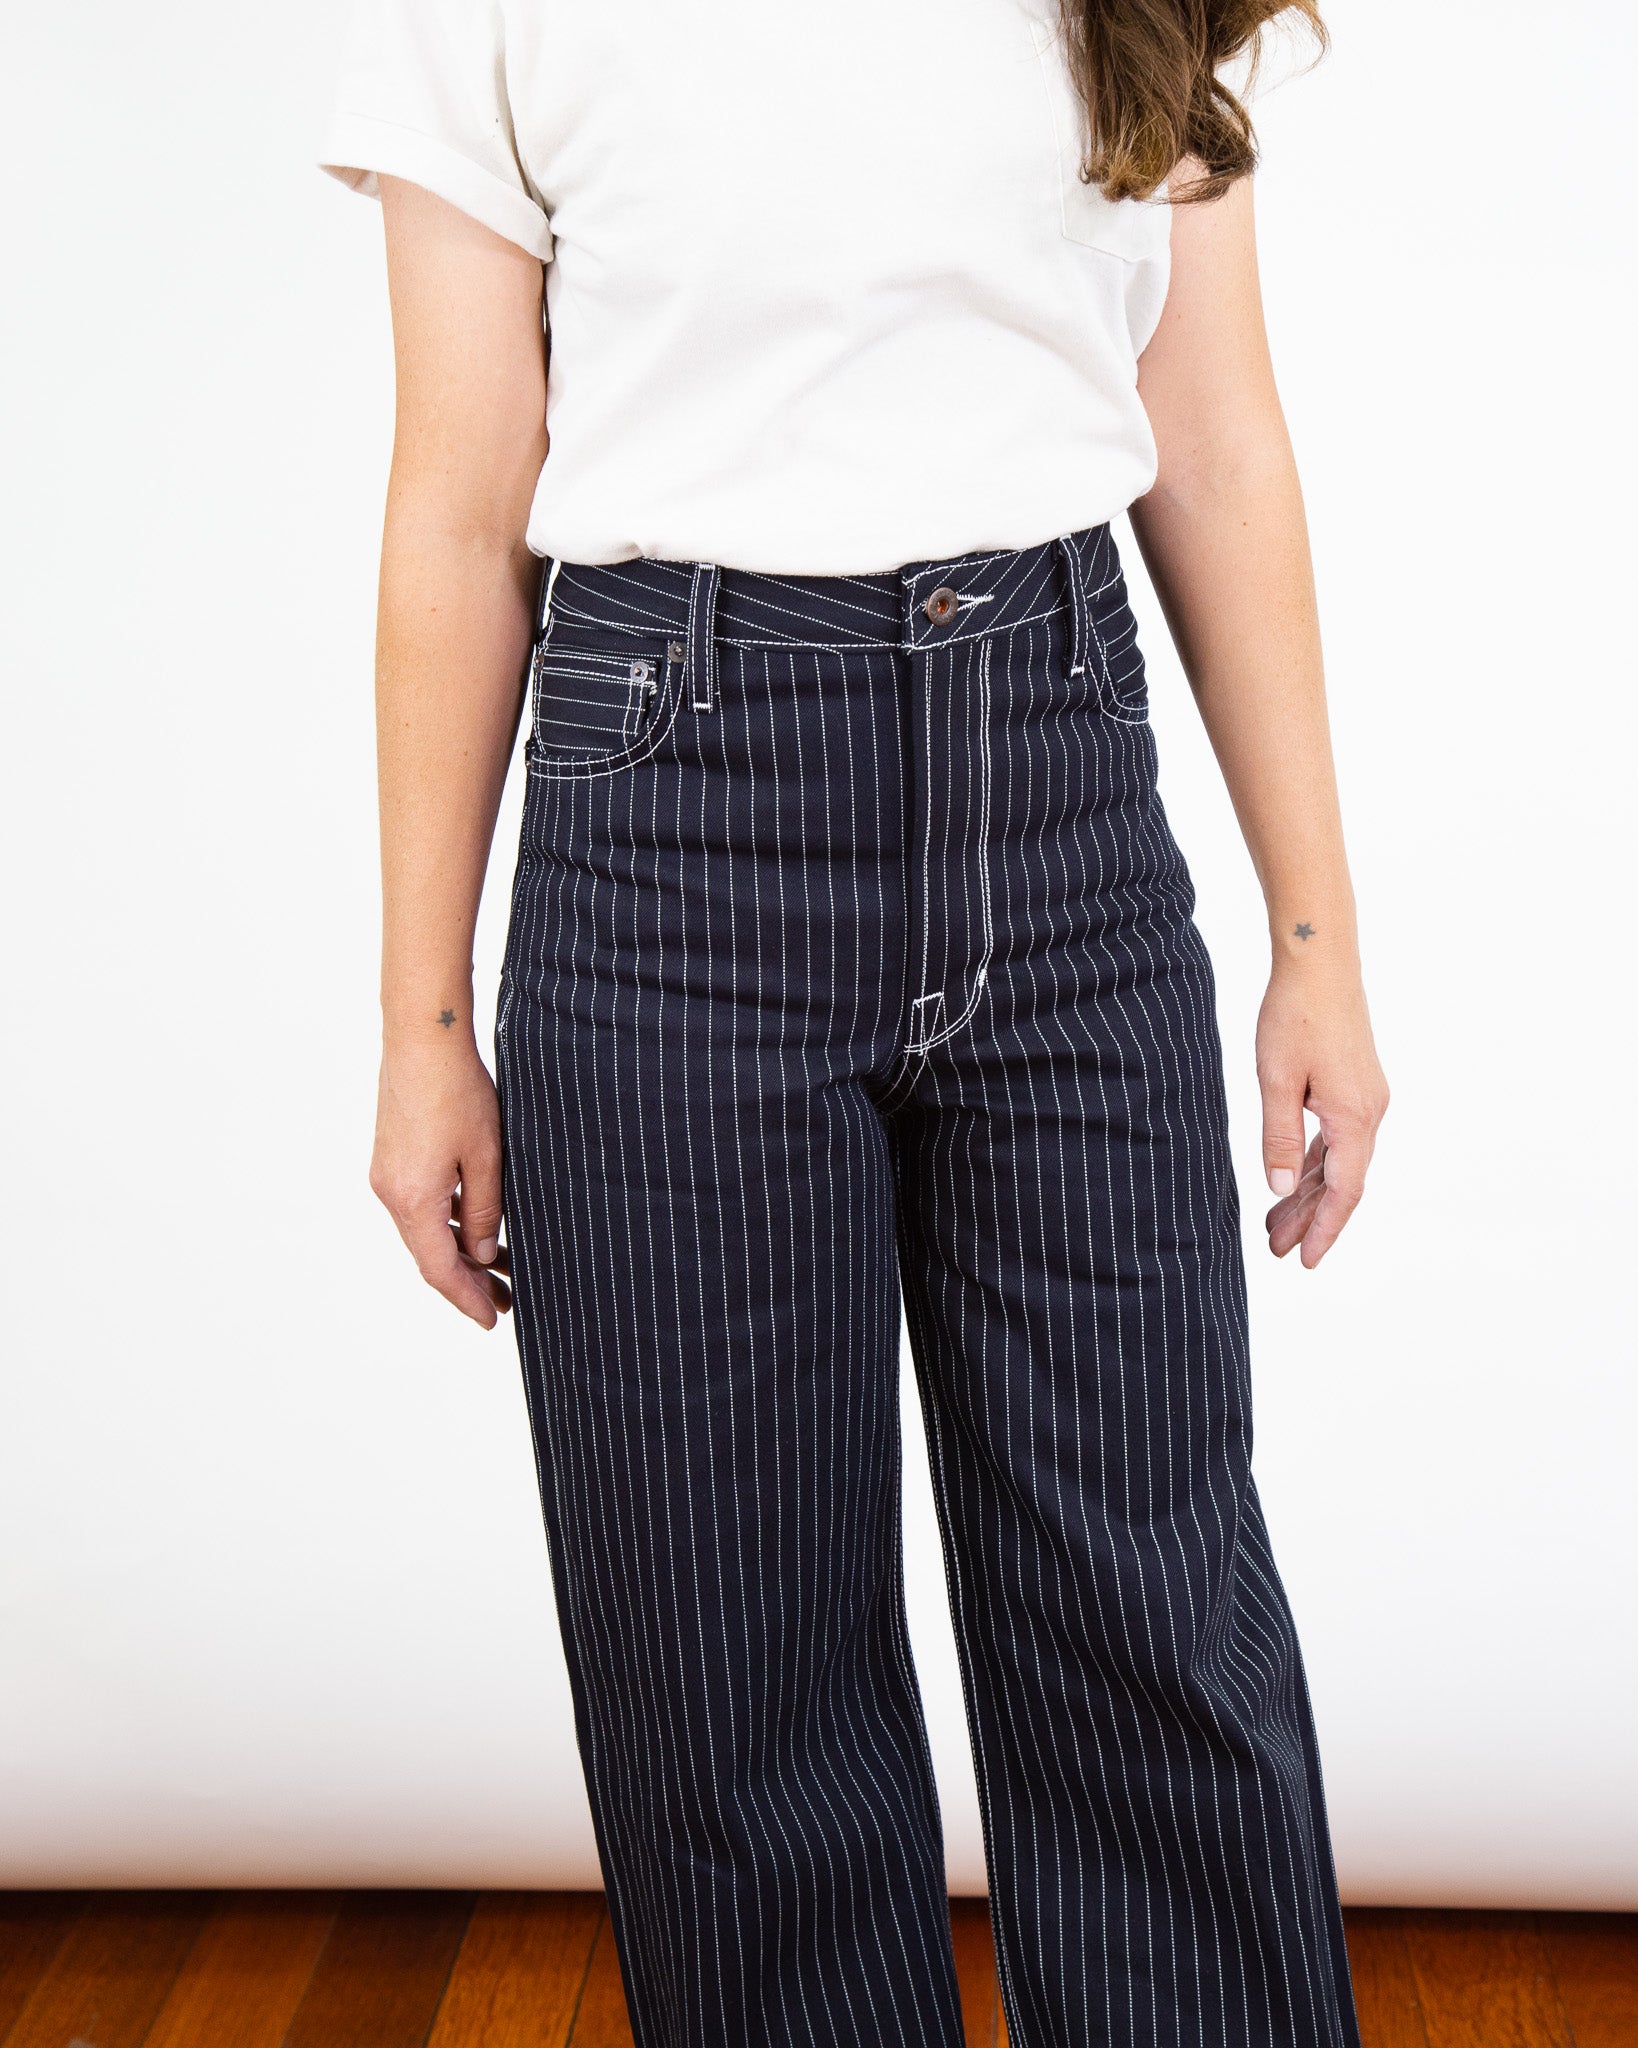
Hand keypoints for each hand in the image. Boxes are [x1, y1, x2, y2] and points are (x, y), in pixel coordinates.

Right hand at [370, 1032, 511, 1327]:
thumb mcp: (487, 1157)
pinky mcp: (393, 1157)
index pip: (439, 1269)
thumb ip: (485, 1211)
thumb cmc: (458, 1092)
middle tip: (506, 1303)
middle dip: (468, 1281)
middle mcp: (391, 1193)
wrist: (422, 1038)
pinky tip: (477, 1227)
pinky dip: (449, 1223)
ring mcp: (388, 1175)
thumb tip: (482, 1253)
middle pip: (430, 1254)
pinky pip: (421, 1205)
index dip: (466, 1298)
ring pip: (426, 1229)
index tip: (491, 1320)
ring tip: (501, 1269)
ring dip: (460, 1251)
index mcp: (412, 1200)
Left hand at [1256, 960, 1388, 1268]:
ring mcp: (1366, 1098)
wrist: (1321, 962)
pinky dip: (1316, 1162)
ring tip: (1277, 1223)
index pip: (1344, 1191)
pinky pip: (1338, 1137)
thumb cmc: (1296, 1015)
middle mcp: (1370, 1112)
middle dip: (1311, 1218)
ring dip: (1310, 1192)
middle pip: (1342, 1181)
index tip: (1306, 1260)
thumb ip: (1278, 1136)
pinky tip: (1294, 1178)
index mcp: (1354, 1117)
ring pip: (1339, 1161)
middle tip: (1278, 1249)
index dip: (1325, 1229)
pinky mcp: (1356, 1084)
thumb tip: (1280, 1187)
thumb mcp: (1276, 1080)